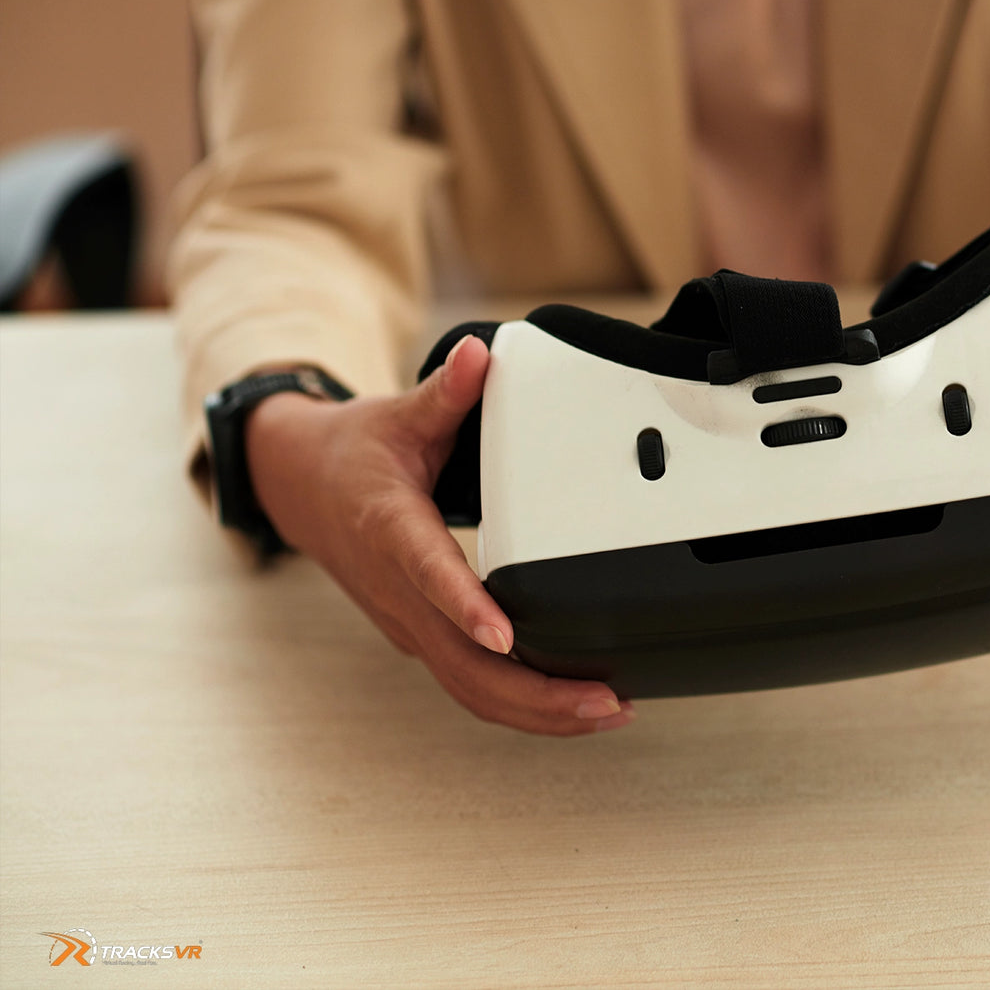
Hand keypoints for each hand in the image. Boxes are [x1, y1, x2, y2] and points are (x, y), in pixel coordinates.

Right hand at [245, 335, 635, 734]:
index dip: (465, 606)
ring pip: (470, 688)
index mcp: (391, 531)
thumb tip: (479, 357)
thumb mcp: (398, 415)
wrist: (301, 488)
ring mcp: (409, 623)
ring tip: (607, 712)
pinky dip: (520, 705)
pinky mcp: (423, 637)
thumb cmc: (354, 454)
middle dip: (535, 692)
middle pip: (463, 662)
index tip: (506, 634)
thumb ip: (446, 393)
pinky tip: (573, 708)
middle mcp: (398, 590)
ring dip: (537, 712)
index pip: (429, 574)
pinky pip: (470, 685)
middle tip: (605, 699)